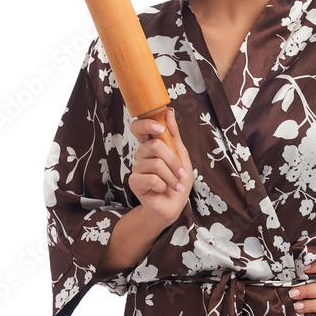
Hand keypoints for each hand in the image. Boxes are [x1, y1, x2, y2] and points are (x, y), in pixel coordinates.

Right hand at [128, 108, 193, 226]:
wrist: (174, 204)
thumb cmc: (177, 179)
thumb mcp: (181, 154)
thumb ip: (173, 134)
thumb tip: (168, 111)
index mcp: (150, 145)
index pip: (138, 127)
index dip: (146, 124)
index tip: (159, 128)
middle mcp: (141, 154)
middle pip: (154, 146)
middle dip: (173, 161)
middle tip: (181, 173)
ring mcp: (136, 168)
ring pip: (156, 164)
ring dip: (171, 177)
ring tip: (175, 184)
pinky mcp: (134, 182)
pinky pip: (152, 179)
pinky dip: (164, 186)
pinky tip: (163, 190)